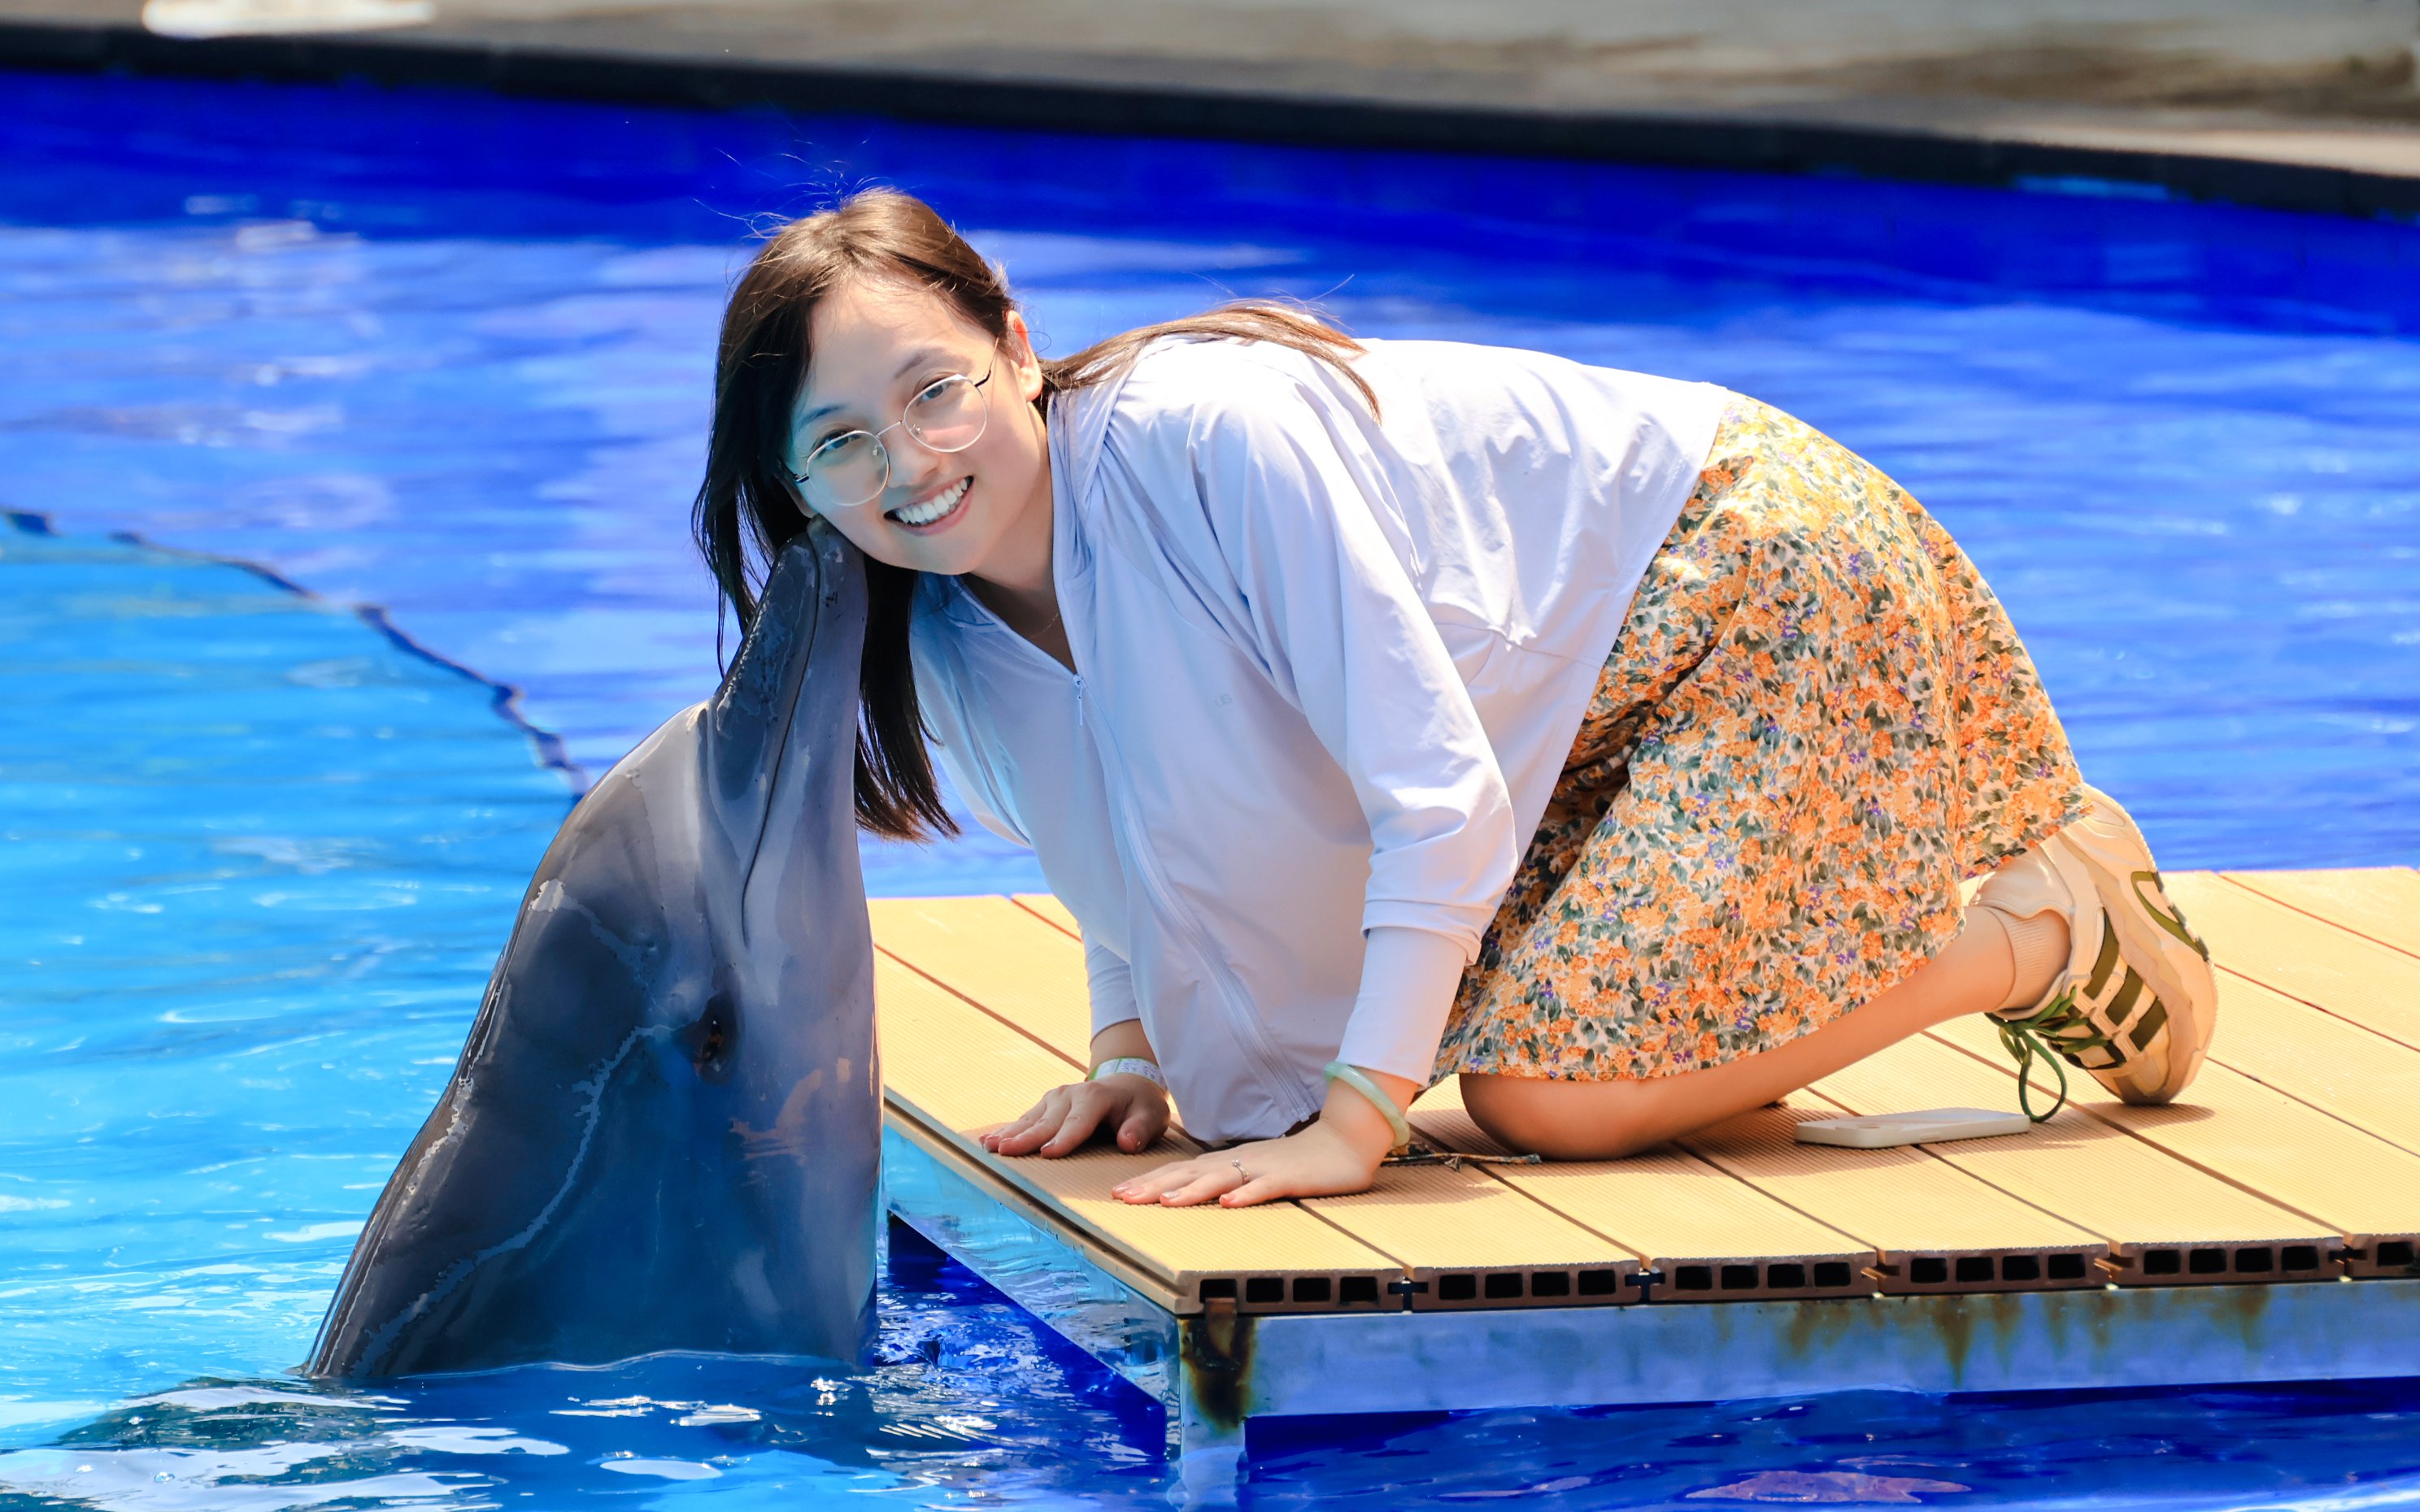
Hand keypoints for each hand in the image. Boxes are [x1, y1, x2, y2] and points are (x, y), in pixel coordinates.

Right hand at [982, 1074, 1169, 1157]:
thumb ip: (1140, 1129)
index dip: (1064, 1138)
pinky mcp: (1045, 1105)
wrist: (1128, 1085)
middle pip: (1047, 1121)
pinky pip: (1025, 1119)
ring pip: (1030, 1119)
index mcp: (1096, 1097)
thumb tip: (1127, 1143)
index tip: (1048, 1153)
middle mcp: (1071, 1094)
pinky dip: (1007, 1130)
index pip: (1079, 1122)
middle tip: (1004, 1151)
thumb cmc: (1139, 1107)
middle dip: (1026, 1137)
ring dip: (1009, 1133)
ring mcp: (1055, 1098)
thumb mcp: (1151, 1116)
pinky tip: (987, 1140)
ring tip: (988, 1146)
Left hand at [1112, 1119, 1383, 1208]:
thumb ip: (1225, 1179)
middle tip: (1121, 1197)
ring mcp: (1262, 1168)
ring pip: (1220, 1178)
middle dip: (1154, 1185)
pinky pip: (1265, 1186)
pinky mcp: (1289, 1177)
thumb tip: (1193, 1194)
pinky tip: (1228, 1204)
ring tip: (1164, 1202)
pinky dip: (1246, 1195)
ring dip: (1191, 1190)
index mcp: (1227, 1162)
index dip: (1149, 1181)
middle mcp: (1238, 1162)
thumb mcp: (1252, 1171)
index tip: (1118, 1192)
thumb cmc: (1296, 1161)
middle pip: (1189, 1173)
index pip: (1180, 1171)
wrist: (1342, 1142)